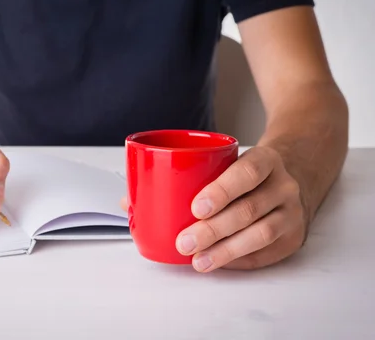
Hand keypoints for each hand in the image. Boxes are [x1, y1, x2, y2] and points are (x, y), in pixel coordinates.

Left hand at [120, 146, 308, 271]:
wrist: (294, 175)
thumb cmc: (244, 172)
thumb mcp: (225, 161)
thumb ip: (182, 177)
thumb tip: (129, 202)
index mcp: (265, 159)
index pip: (247, 172)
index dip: (222, 190)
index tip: (195, 207)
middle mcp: (283, 185)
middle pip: (249, 209)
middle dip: (213, 229)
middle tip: (184, 241)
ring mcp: (292, 212)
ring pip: (261, 234)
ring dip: (225, 250)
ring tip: (198, 260)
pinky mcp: (293, 237)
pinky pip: (267, 252)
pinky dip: (239, 260)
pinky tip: (218, 263)